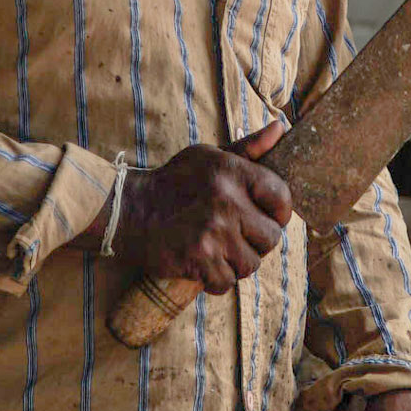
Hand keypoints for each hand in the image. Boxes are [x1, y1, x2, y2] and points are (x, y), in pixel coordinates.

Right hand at [112, 121, 291, 291]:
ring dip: (235, 262)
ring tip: (216, 248)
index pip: (281, 197)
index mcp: (231, 172)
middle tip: (233, 235)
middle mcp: (225, 201)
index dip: (278, 212)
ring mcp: (213, 233)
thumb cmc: (174, 183)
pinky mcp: (199, 260)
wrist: (128, 212)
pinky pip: (227, 281)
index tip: (265, 217)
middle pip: (271, 238)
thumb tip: (280, 129)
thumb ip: (247, 149)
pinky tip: (201, 262)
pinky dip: (215, 278)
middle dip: (255, 241)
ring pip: (251, 263)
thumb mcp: (209, 157)